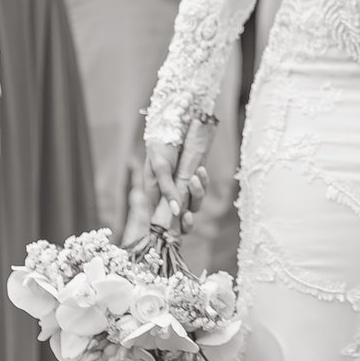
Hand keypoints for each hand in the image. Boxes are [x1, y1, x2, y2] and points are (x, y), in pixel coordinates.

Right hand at [144, 114, 216, 232]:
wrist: (172, 129)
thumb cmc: (160, 149)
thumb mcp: (161, 168)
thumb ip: (167, 190)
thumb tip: (175, 212)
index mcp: (155, 197)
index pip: (161, 222)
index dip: (170, 230)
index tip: (176, 231)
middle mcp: (169, 196)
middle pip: (181, 219)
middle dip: (187, 221)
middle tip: (188, 215)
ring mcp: (182, 188)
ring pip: (195, 203)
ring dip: (197, 192)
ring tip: (195, 175)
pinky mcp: (192, 180)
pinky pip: (201, 187)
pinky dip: (203, 181)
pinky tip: (201, 170)